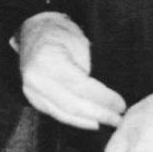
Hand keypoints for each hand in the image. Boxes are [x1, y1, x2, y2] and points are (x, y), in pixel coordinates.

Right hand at [17, 13, 126, 131]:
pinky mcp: (34, 99)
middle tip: (118, 119)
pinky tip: (91, 121)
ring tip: (109, 123)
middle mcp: (36, 80)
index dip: (102, 98)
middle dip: (99, 114)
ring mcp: (32, 91)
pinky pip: (57, 113)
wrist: (35, 28)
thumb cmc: (60, 31)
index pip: (80, 86)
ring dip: (89, 121)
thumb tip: (105, 95)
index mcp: (47, 61)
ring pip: (65, 114)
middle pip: (72, 105)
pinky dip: (76, 119)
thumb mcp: (79, 42)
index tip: (120, 105)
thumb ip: (87, 70)